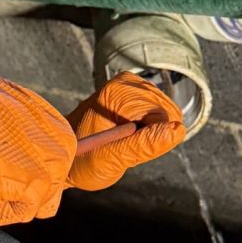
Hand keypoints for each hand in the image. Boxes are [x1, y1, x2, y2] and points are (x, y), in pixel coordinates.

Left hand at [66, 72, 185, 192]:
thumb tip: (178, 130)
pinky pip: (160, 115)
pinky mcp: (135, 92)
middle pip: (168, 113)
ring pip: (167, 115)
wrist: (63, 154)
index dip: (150, 140)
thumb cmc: (81, 161)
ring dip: (149, 134)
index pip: (163, 117)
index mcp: (117, 93)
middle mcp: (126, 82)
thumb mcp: (111, 159)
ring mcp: (131, 85)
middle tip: (122, 145)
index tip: (124, 147)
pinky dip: (148, 130)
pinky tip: (126, 135)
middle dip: (151, 135)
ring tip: (122, 141)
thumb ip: (144, 145)